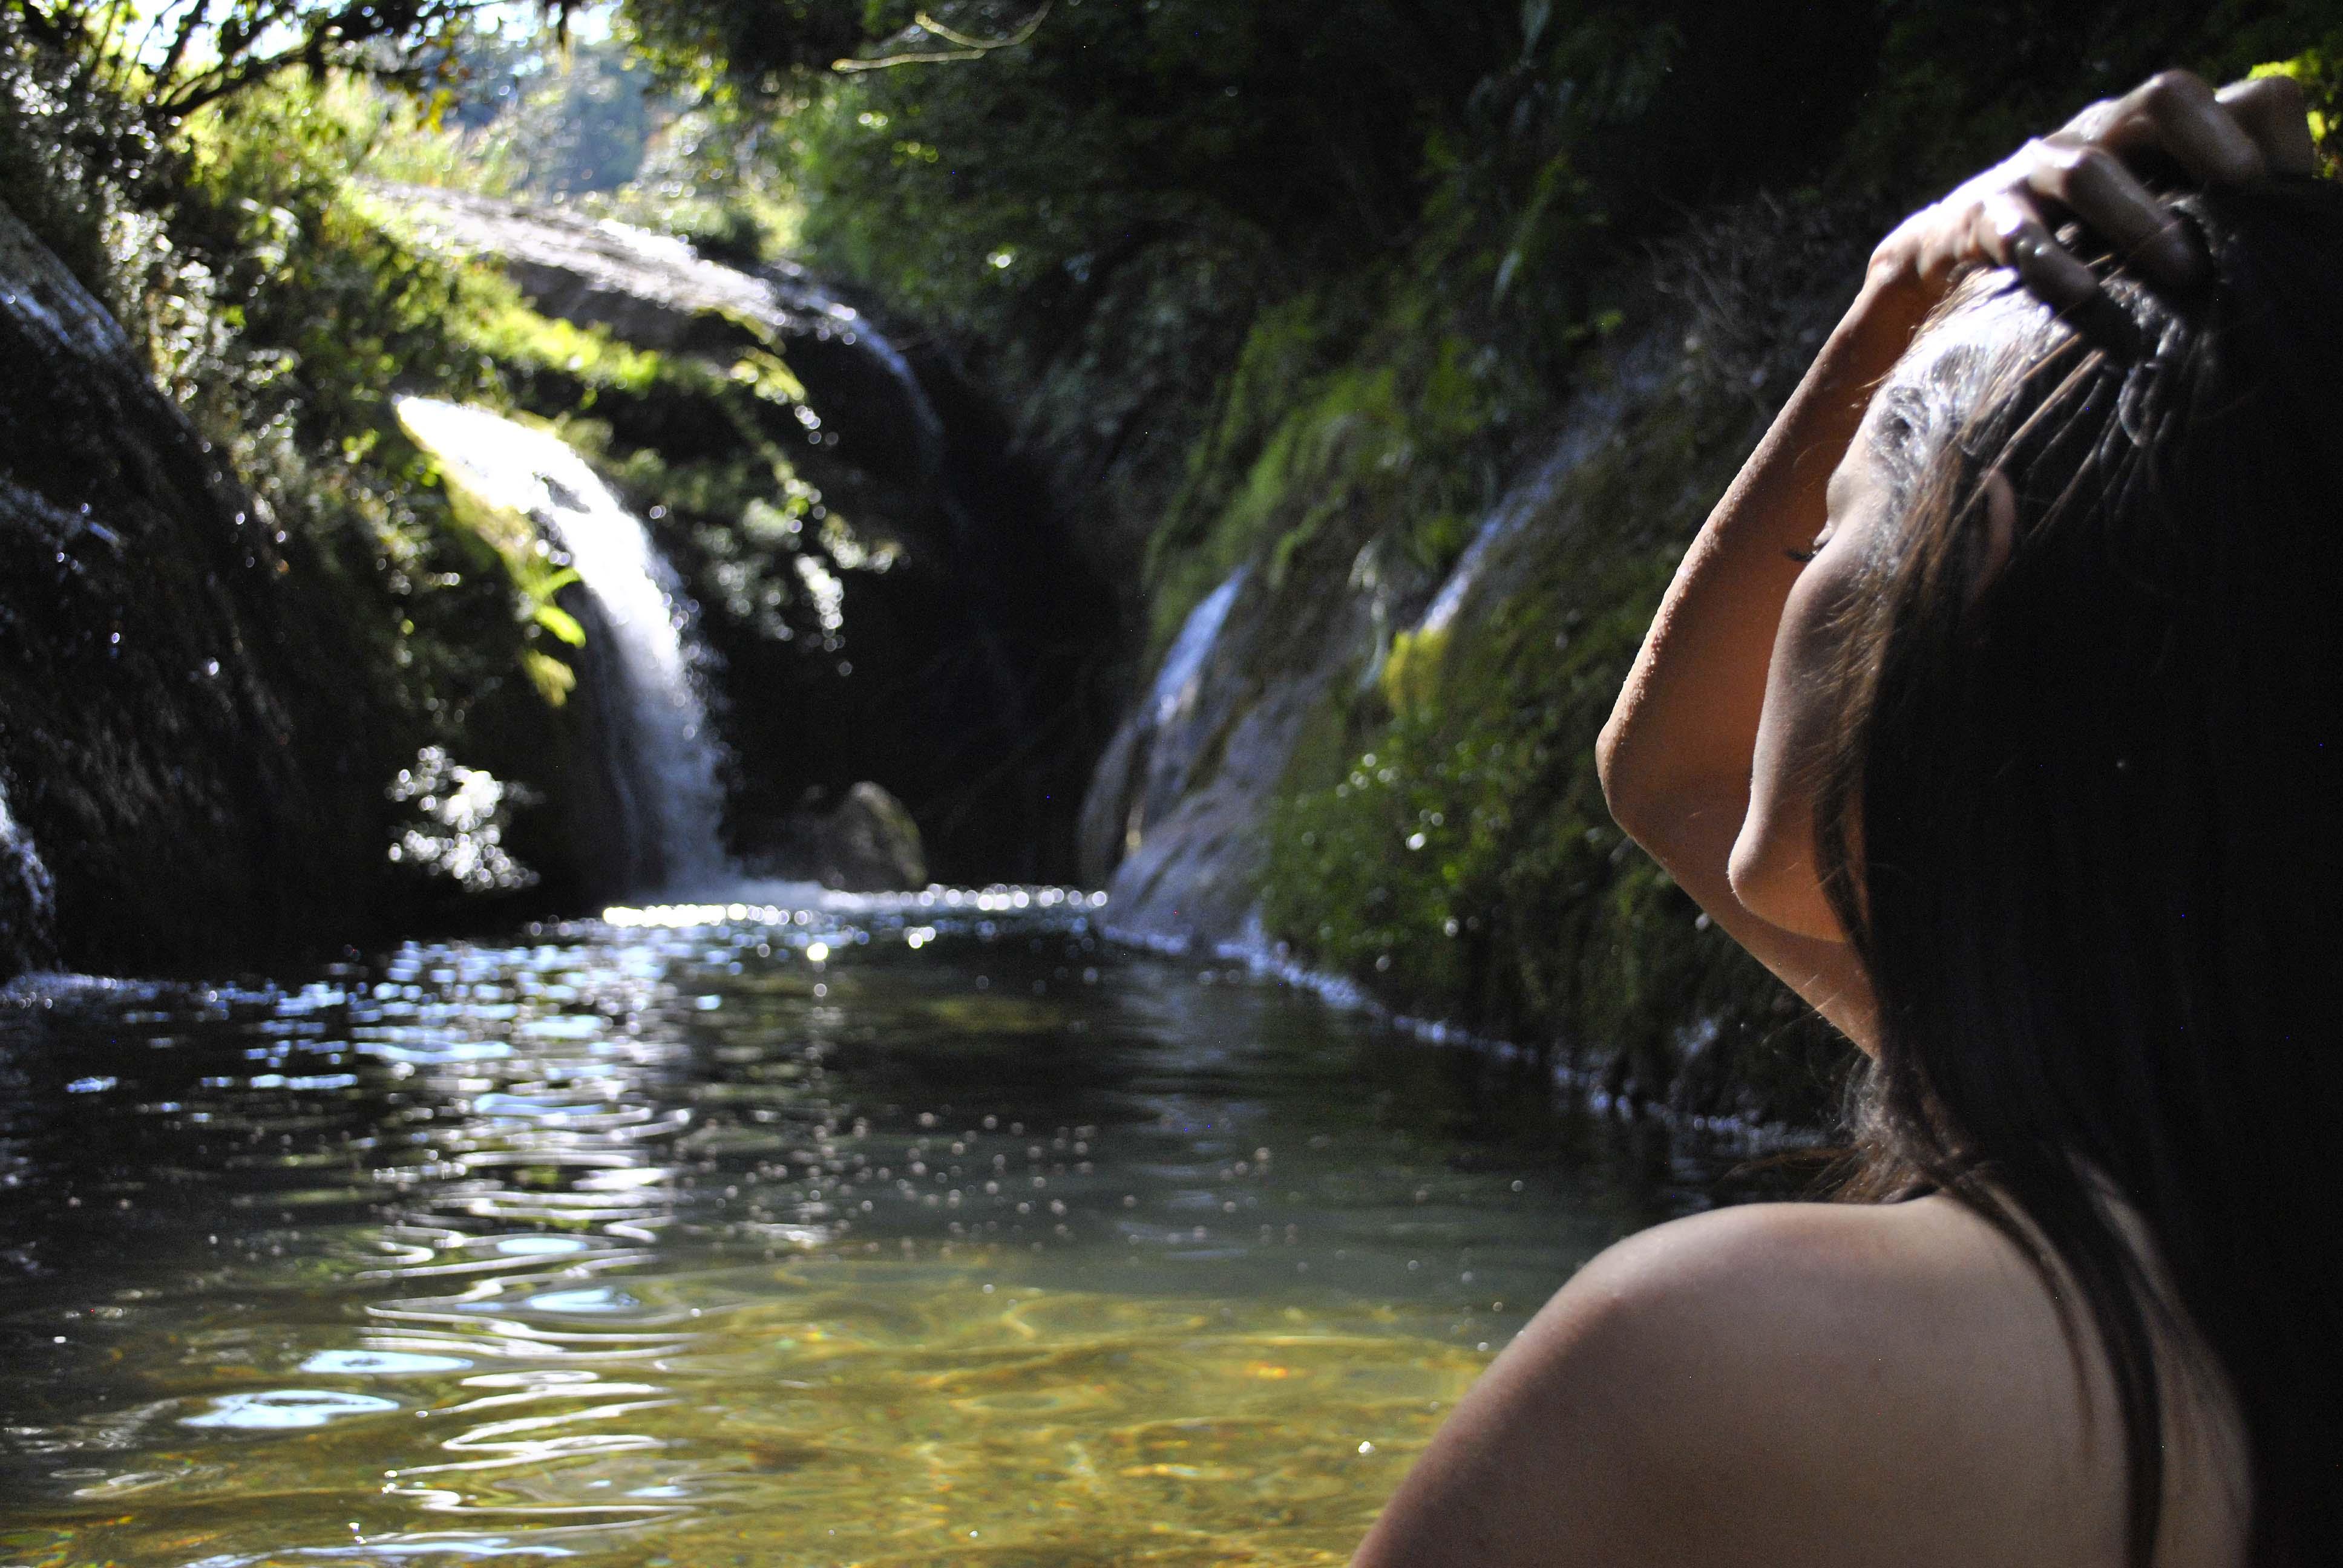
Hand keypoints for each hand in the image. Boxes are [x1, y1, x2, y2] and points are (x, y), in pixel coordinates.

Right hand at [1867, 69, 2319, 310]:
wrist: (1947, 259)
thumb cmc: (2077, 249)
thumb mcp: (2150, 222)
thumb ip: (2210, 222)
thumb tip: (2291, 258)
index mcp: (2157, 131)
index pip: (2238, 98)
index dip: (2272, 140)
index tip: (2283, 201)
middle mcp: (2101, 132)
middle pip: (2165, 97)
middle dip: (2213, 146)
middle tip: (2245, 202)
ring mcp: (2036, 170)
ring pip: (2092, 168)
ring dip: (2144, 220)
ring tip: (2184, 275)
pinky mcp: (1982, 218)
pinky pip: (2019, 233)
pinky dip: (2054, 264)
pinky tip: (2085, 296)